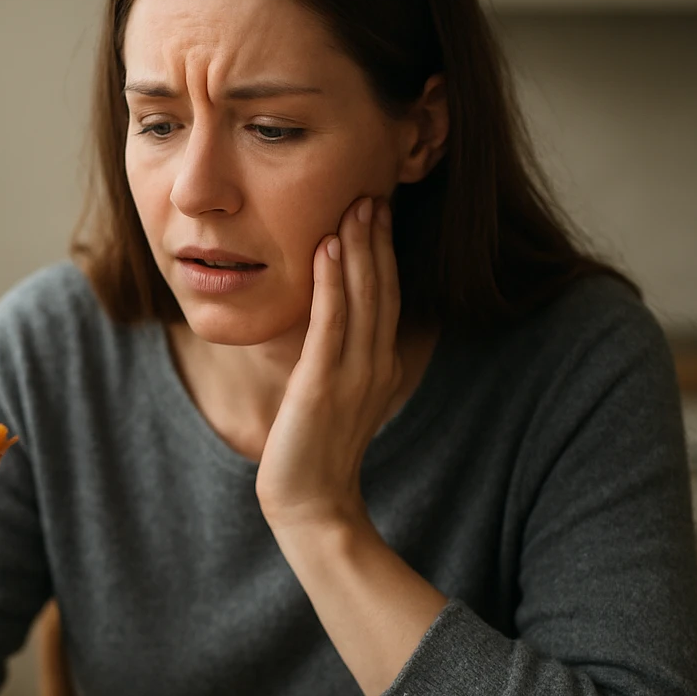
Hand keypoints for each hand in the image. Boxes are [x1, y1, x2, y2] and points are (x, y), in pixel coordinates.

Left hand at [256, 196, 401, 533]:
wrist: (310, 505)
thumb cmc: (316, 453)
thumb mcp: (338, 398)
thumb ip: (344, 361)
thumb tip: (336, 327)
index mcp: (381, 366)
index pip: (386, 296)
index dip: (384, 252)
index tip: (378, 210)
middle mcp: (375, 365)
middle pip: (382, 288)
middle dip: (378, 238)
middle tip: (373, 190)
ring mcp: (353, 374)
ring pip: (363, 297)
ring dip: (360, 247)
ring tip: (357, 204)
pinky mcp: (322, 383)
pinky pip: (331, 322)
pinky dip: (333, 281)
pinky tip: (329, 247)